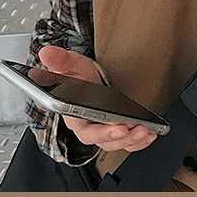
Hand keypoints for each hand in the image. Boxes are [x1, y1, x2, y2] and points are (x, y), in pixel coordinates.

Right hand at [38, 44, 157, 151]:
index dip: (102, 131)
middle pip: (102, 140)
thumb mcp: (71, 65)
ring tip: (146, 131)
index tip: (118, 125)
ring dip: (132, 140)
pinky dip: (138, 142)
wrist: (88, 80)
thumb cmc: (78, 76)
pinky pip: (125, 142)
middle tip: (135, 128)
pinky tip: (150, 135)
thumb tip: (46, 52)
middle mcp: (87, 127)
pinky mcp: (114, 131)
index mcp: (74, 116)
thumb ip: (60, 60)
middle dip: (119, 136)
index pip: (85, 129)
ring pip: (115, 143)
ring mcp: (101, 131)